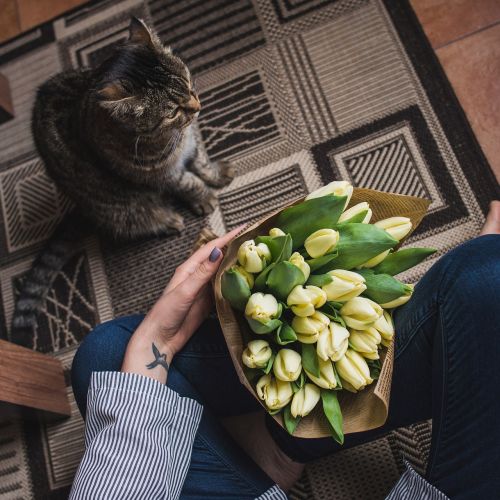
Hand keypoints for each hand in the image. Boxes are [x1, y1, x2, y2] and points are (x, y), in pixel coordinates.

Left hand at [121, 226, 244, 381]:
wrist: (161, 339)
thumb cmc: (166, 313)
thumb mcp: (185, 291)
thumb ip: (202, 273)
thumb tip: (218, 252)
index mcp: (189, 269)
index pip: (211, 248)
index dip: (228, 237)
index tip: (244, 229)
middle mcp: (197, 276)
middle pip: (218, 258)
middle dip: (234, 248)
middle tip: (254, 241)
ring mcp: (203, 289)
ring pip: (222, 272)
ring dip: (236, 264)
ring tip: (254, 258)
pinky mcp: (208, 302)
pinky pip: (223, 288)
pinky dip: (234, 282)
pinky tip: (245, 281)